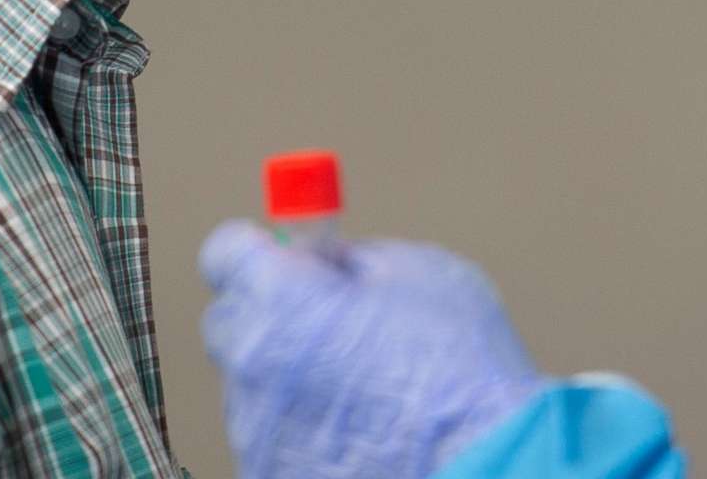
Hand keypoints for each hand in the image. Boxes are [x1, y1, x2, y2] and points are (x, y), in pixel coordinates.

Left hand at [200, 223, 546, 478]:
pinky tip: (353, 429)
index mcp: (282, 300)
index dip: (258, 249)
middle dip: (270, 312)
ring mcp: (254, 430)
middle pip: (231, 319)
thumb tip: (328, 263)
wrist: (482, 466)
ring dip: (286, 375)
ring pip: (251, 383)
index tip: (284, 256)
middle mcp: (251, 365)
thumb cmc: (458, 371)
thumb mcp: (419, 273)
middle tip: (328, 320)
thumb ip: (354, 260)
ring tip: (357, 387)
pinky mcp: (266, 474)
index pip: (224, 252)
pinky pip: (270, 434)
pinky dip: (298, 426)